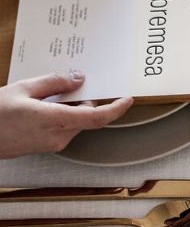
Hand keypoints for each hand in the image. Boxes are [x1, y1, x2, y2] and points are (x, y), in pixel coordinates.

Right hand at [0, 73, 132, 158]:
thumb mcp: (23, 89)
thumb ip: (55, 82)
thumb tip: (78, 79)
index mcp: (54, 120)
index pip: (97, 117)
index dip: (116, 108)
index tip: (128, 99)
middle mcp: (57, 136)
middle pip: (88, 117)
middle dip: (88, 101)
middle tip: (76, 83)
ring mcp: (51, 144)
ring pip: (76, 123)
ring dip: (74, 108)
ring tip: (52, 93)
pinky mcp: (44, 147)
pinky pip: (63, 129)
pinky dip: (63, 116)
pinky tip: (46, 104)